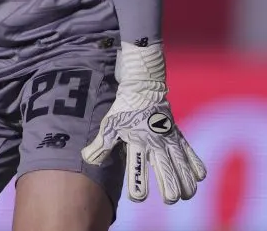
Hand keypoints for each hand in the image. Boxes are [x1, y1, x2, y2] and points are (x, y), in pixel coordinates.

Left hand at [81, 41, 206, 203]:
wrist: (143, 87)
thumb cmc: (124, 108)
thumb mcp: (109, 125)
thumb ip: (101, 145)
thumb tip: (87, 159)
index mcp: (138, 141)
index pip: (138, 168)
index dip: (138, 186)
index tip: (137, 198)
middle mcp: (156, 143)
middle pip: (168, 170)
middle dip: (170, 188)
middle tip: (170, 199)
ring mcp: (170, 140)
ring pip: (183, 166)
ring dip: (186, 182)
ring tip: (185, 195)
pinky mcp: (179, 136)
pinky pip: (192, 154)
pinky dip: (196, 166)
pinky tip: (198, 178)